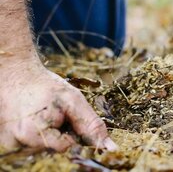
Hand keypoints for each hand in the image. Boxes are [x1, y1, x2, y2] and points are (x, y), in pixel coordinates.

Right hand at [0, 57, 116, 151]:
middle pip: (54, 149)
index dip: (72, 130)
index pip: (67, 146)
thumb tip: (111, 148)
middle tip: (51, 112)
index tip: (64, 114)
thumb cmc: (46, 87)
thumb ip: (92, 125)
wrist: (17, 76)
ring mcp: (10, 143)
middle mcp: (18, 143)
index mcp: (34, 134)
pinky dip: (37, 133)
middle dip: (59, 132)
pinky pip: (32, 144)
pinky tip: (32, 119)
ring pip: (44, 147)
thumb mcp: (74, 101)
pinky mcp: (7, 141)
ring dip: (48, 132)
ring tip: (41, 113)